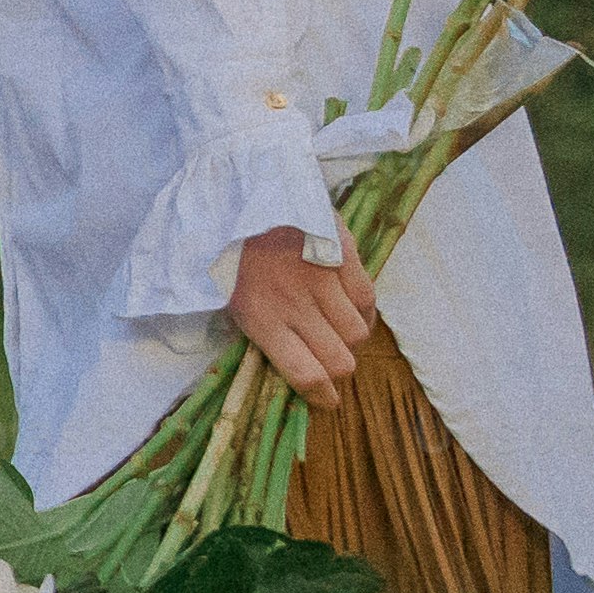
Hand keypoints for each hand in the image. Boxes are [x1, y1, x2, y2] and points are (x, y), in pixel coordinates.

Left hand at [227, 225, 377, 409]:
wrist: (235, 192)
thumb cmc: (226, 253)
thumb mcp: (226, 299)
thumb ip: (259, 332)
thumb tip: (291, 366)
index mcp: (260, 319)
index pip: (305, 374)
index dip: (322, 395)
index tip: (328, 400)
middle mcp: (295, 305)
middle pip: (341, 360)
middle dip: (340, 369)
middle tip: (333, 361)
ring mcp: (321, 279)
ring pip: (359, 331)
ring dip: (352, 337)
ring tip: (340, 328)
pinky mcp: (341, 253)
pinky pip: (367, 297)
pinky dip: (363, 308)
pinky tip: (350, 304)